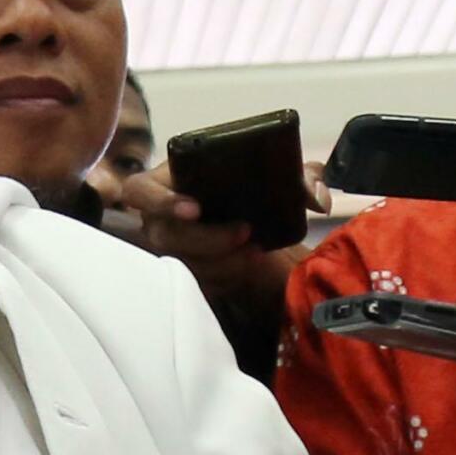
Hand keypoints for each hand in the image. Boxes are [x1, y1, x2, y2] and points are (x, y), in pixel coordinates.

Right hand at [118, 160, 328, 320]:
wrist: (252, 217)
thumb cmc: (250, 185)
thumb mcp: (278, 174)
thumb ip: (303, 177)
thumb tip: (318, 198)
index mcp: (167, 180)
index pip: (137, 191)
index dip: (160, 201)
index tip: (194, 209)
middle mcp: (159, 217)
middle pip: (165, 235)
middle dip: (206, 238)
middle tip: (244, 232)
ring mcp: (171, 247)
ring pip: (183, 262)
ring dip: (219, 260)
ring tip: (254, 250)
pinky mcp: (186, 270)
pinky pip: (197, 280)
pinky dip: (223, 276)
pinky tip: (246, 266)